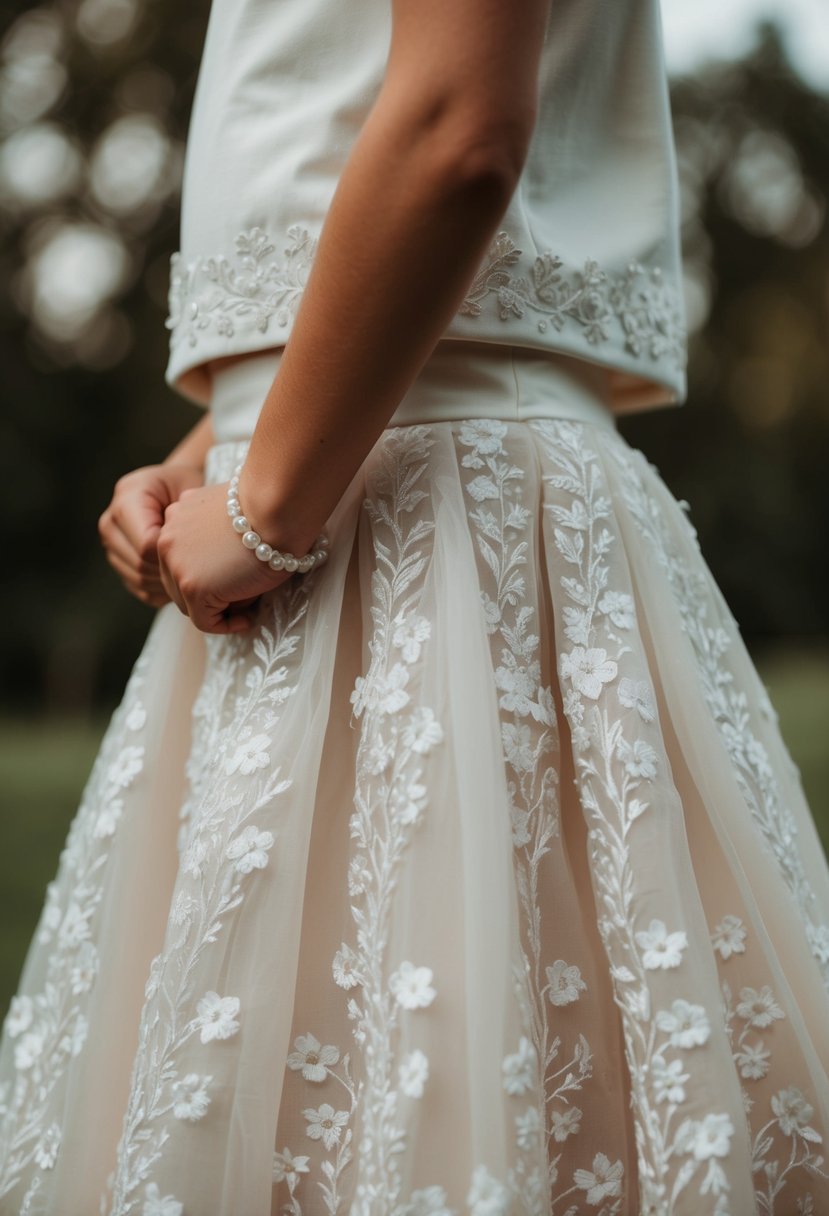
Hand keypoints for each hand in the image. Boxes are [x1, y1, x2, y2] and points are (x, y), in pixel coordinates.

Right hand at [98, 463, 204, 606]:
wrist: (177, 488)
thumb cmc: (189, 486)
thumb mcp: (191, 492)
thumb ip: (183, 519)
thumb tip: (182, 555)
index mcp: (127, 498)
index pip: (147, 544)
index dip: (175, 553)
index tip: (199, 551)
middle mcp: (110, 522)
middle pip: (140, 564)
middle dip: (172, 570)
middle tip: (200, 568)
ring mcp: (110, 544)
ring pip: (139, 579)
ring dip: (168, 582)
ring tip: (193, 572)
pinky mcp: (118, 562)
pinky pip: (140, 589)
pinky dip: (163, 590)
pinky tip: (182, 579)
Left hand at [157, 482, 296, 633]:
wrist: (277, 509)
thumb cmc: (268, 509)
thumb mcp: (229, 514)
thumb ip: (215, 534)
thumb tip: (224, 572)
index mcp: (176, 515)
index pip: (181, 556)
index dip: (206, 572)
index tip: (233, 578)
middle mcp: (166, 539)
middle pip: (178, 582)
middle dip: (208, 593)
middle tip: (240, 596)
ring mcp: (176, 565)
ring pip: (188, 604)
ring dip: (216, 608)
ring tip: (247, 605)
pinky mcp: (193, 587)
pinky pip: (205, 621)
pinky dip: (227, 625)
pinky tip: (247, 618)